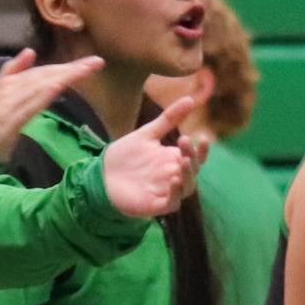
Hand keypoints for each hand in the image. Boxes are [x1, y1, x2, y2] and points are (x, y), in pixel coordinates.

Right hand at [0, 48, 102, 162]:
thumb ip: (12, 70)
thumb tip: (30, 51)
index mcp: (9, 83)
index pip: (42, 72)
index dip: (64, 66)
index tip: (88, 64)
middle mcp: (10, 90)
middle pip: (45, 76)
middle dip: (71, 69)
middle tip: (95, 63)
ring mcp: (10, 105)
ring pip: (41, 87)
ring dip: (63, 77)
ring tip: (85, 71)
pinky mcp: (11, 121)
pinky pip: (31, 105)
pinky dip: (44, 93)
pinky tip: (59, 85)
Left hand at [101, 99, 197, 217]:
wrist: (102, 174)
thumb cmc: (126, 155)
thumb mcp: (148, 134)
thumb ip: (169, 119)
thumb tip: (191, 99)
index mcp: (173, 160)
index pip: (195, 156)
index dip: (201, 149)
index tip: (202, 137)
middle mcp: (173, 176)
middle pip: (192, 170)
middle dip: (192, 157)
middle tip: (184, 142)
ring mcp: (166, 191)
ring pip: (187, 188)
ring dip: (188, 176)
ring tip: (183, 162)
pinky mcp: (156, 205)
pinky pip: (172, 203)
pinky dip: (175, 193)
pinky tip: (173, 180)